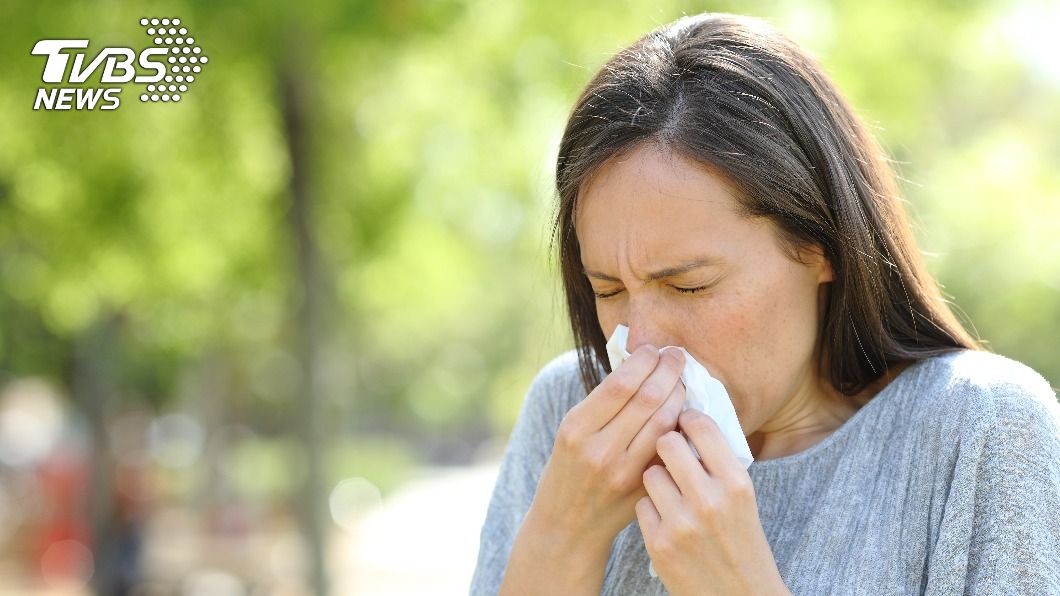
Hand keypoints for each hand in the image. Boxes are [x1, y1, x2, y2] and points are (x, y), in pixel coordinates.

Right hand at [527, 345, 687, 550]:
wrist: (566, 526)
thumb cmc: (568, 469)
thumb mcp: (571, 432)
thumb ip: (602, 404)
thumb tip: (640, 365)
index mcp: (576, 428)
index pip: (620, 384)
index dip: (643, 361)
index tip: (653, 349)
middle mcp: (599, 449)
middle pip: (647, 399)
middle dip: (668, 370)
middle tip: (677, 356)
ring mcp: (622, 472)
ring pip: (664, 423)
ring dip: (679, 395)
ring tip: (682, 380)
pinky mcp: (641, 489)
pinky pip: (668, 449)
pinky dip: (679, 426)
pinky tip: (684, 412)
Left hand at [636, 409, 788, 595]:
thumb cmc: (741, 544)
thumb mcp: (742, 500)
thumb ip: (718, 464)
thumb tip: (687, 423)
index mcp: (735, 483)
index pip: (701, 427)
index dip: (687, 419)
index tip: (683, 421)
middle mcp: (709, 500)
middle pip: (667, 442)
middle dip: (666, 444)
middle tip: (670, 453)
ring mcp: (681, 523)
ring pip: (650, 473)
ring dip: (656, 478)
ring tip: (671, 493)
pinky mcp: (659, 543)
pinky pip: (642, 505)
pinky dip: (650, 510)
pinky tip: (666, 520)